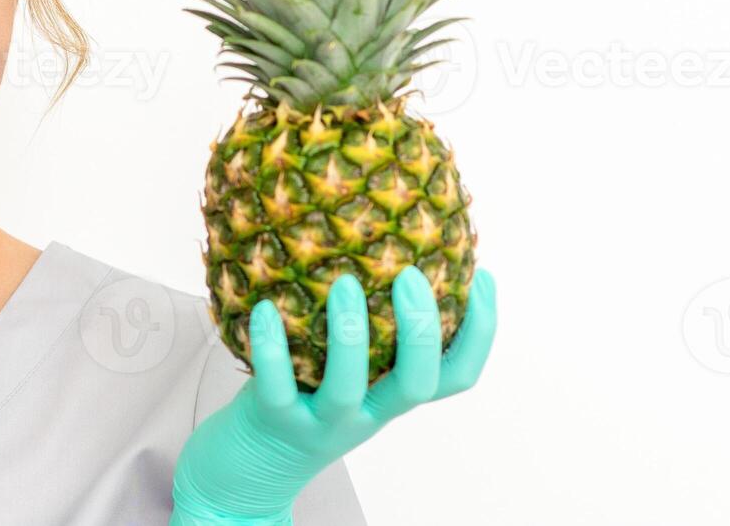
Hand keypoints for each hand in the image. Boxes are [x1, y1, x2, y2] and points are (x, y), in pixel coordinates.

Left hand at [170, 267, 498, 525]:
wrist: (245, 474)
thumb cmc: (298, 405)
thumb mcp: (344, 373)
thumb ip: (368, 334)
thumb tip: (386, 254)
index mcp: (390, 397)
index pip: (456, 376)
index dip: (480, 332)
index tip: (484, 278)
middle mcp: (366, 415)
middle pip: (415, 384)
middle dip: (421, 330)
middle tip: (411, 275)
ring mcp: (322, 424)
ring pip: (347, 388)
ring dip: (349, 334)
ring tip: (345, 282)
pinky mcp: (274, 425)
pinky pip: (276, 388)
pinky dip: (272, 347)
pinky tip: (266, 308)